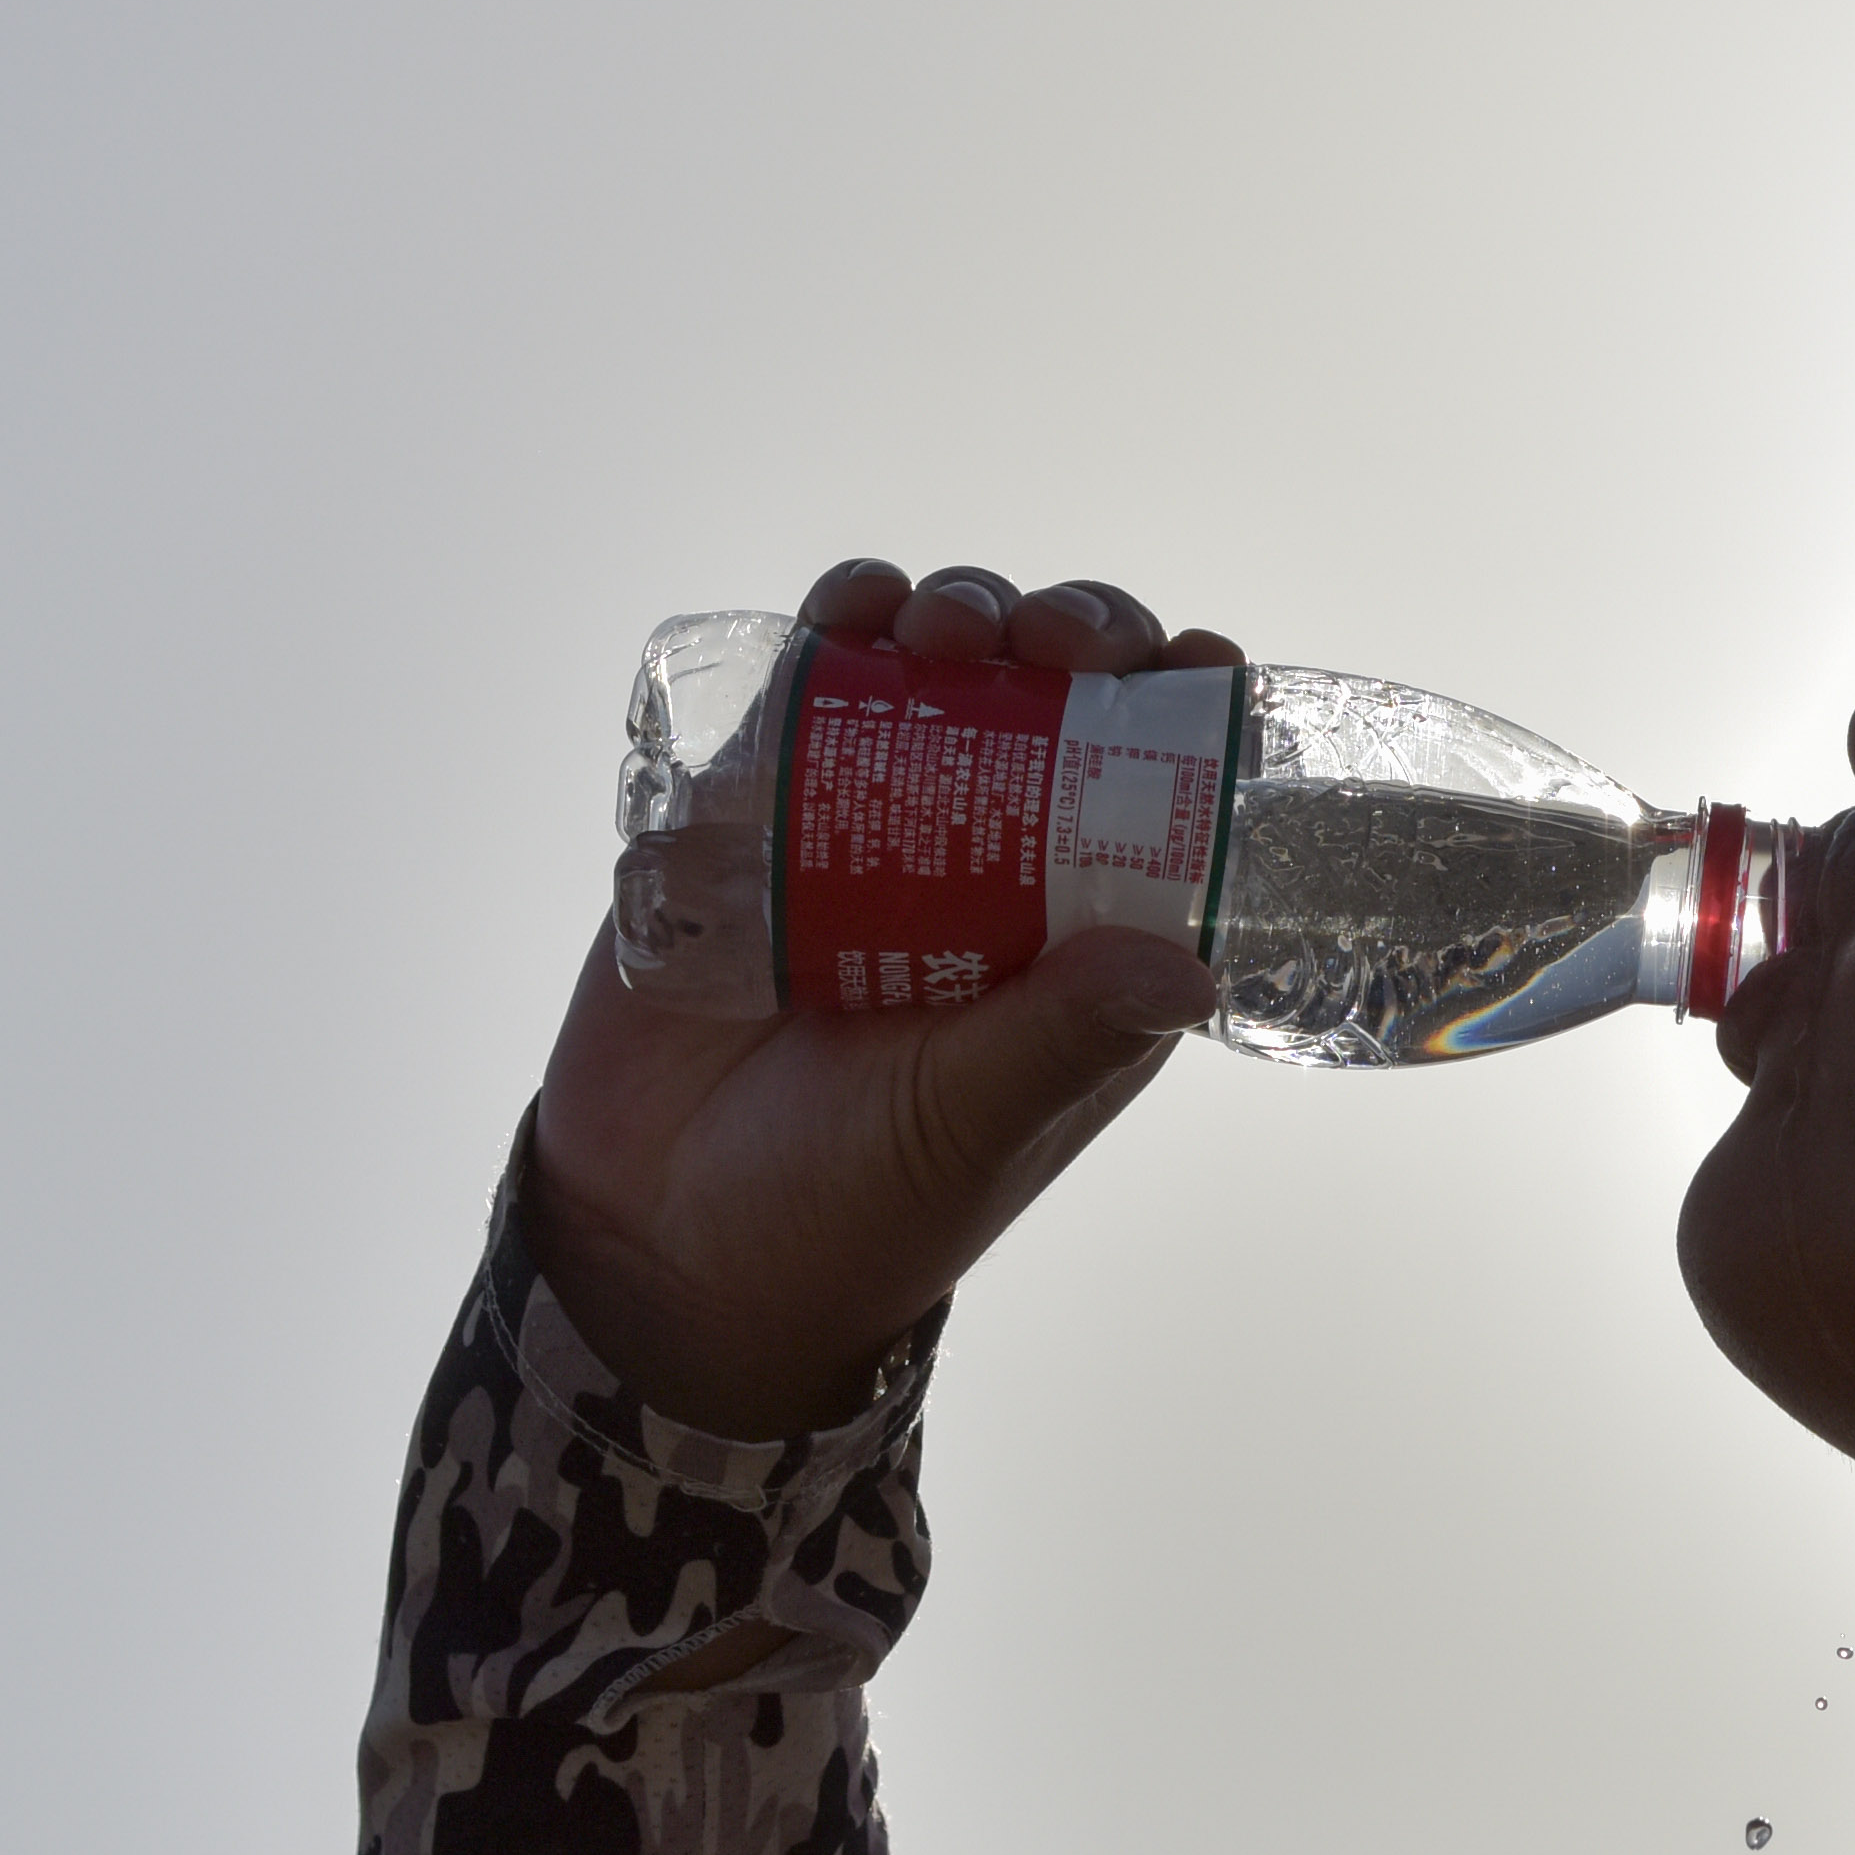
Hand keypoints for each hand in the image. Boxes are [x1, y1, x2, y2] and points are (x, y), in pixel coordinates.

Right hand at [530, 559, 1239, 1433]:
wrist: (659, 1240)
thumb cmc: (846, 1209)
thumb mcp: (971, 1123)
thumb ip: (1063, 1039)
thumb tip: (1190, 965)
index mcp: (1073, 946)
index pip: (1162, 799)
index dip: (1187, 718)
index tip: (1195, 666)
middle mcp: (986, 869)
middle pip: (1053, 702)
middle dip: (1065, 634)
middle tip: (1051, 640)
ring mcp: (866, 830)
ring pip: (933, 673)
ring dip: (953, 614)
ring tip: (937, 630)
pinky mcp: (752, 813)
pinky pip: (800, 693)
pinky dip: (828, 632)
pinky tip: (845, 614)